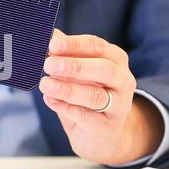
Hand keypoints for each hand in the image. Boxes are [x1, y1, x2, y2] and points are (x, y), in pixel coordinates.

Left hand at [39, 29, 163, 164]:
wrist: (100, 134)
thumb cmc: (84, 94)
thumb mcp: (74, 72)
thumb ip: (63, 54)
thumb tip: (46, 35)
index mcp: (114, 59)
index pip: (96, 46)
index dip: (74, 45)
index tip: (52, 44)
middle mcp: (122, 80)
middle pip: (103, 69)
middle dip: (74, 66)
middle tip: (49, 64)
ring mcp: (119, 105)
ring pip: (95, 95)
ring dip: (67, 89)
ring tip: (45, 84)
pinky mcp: (107, 127)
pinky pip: (88, 117)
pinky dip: (66, 108)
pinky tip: (50, 100)